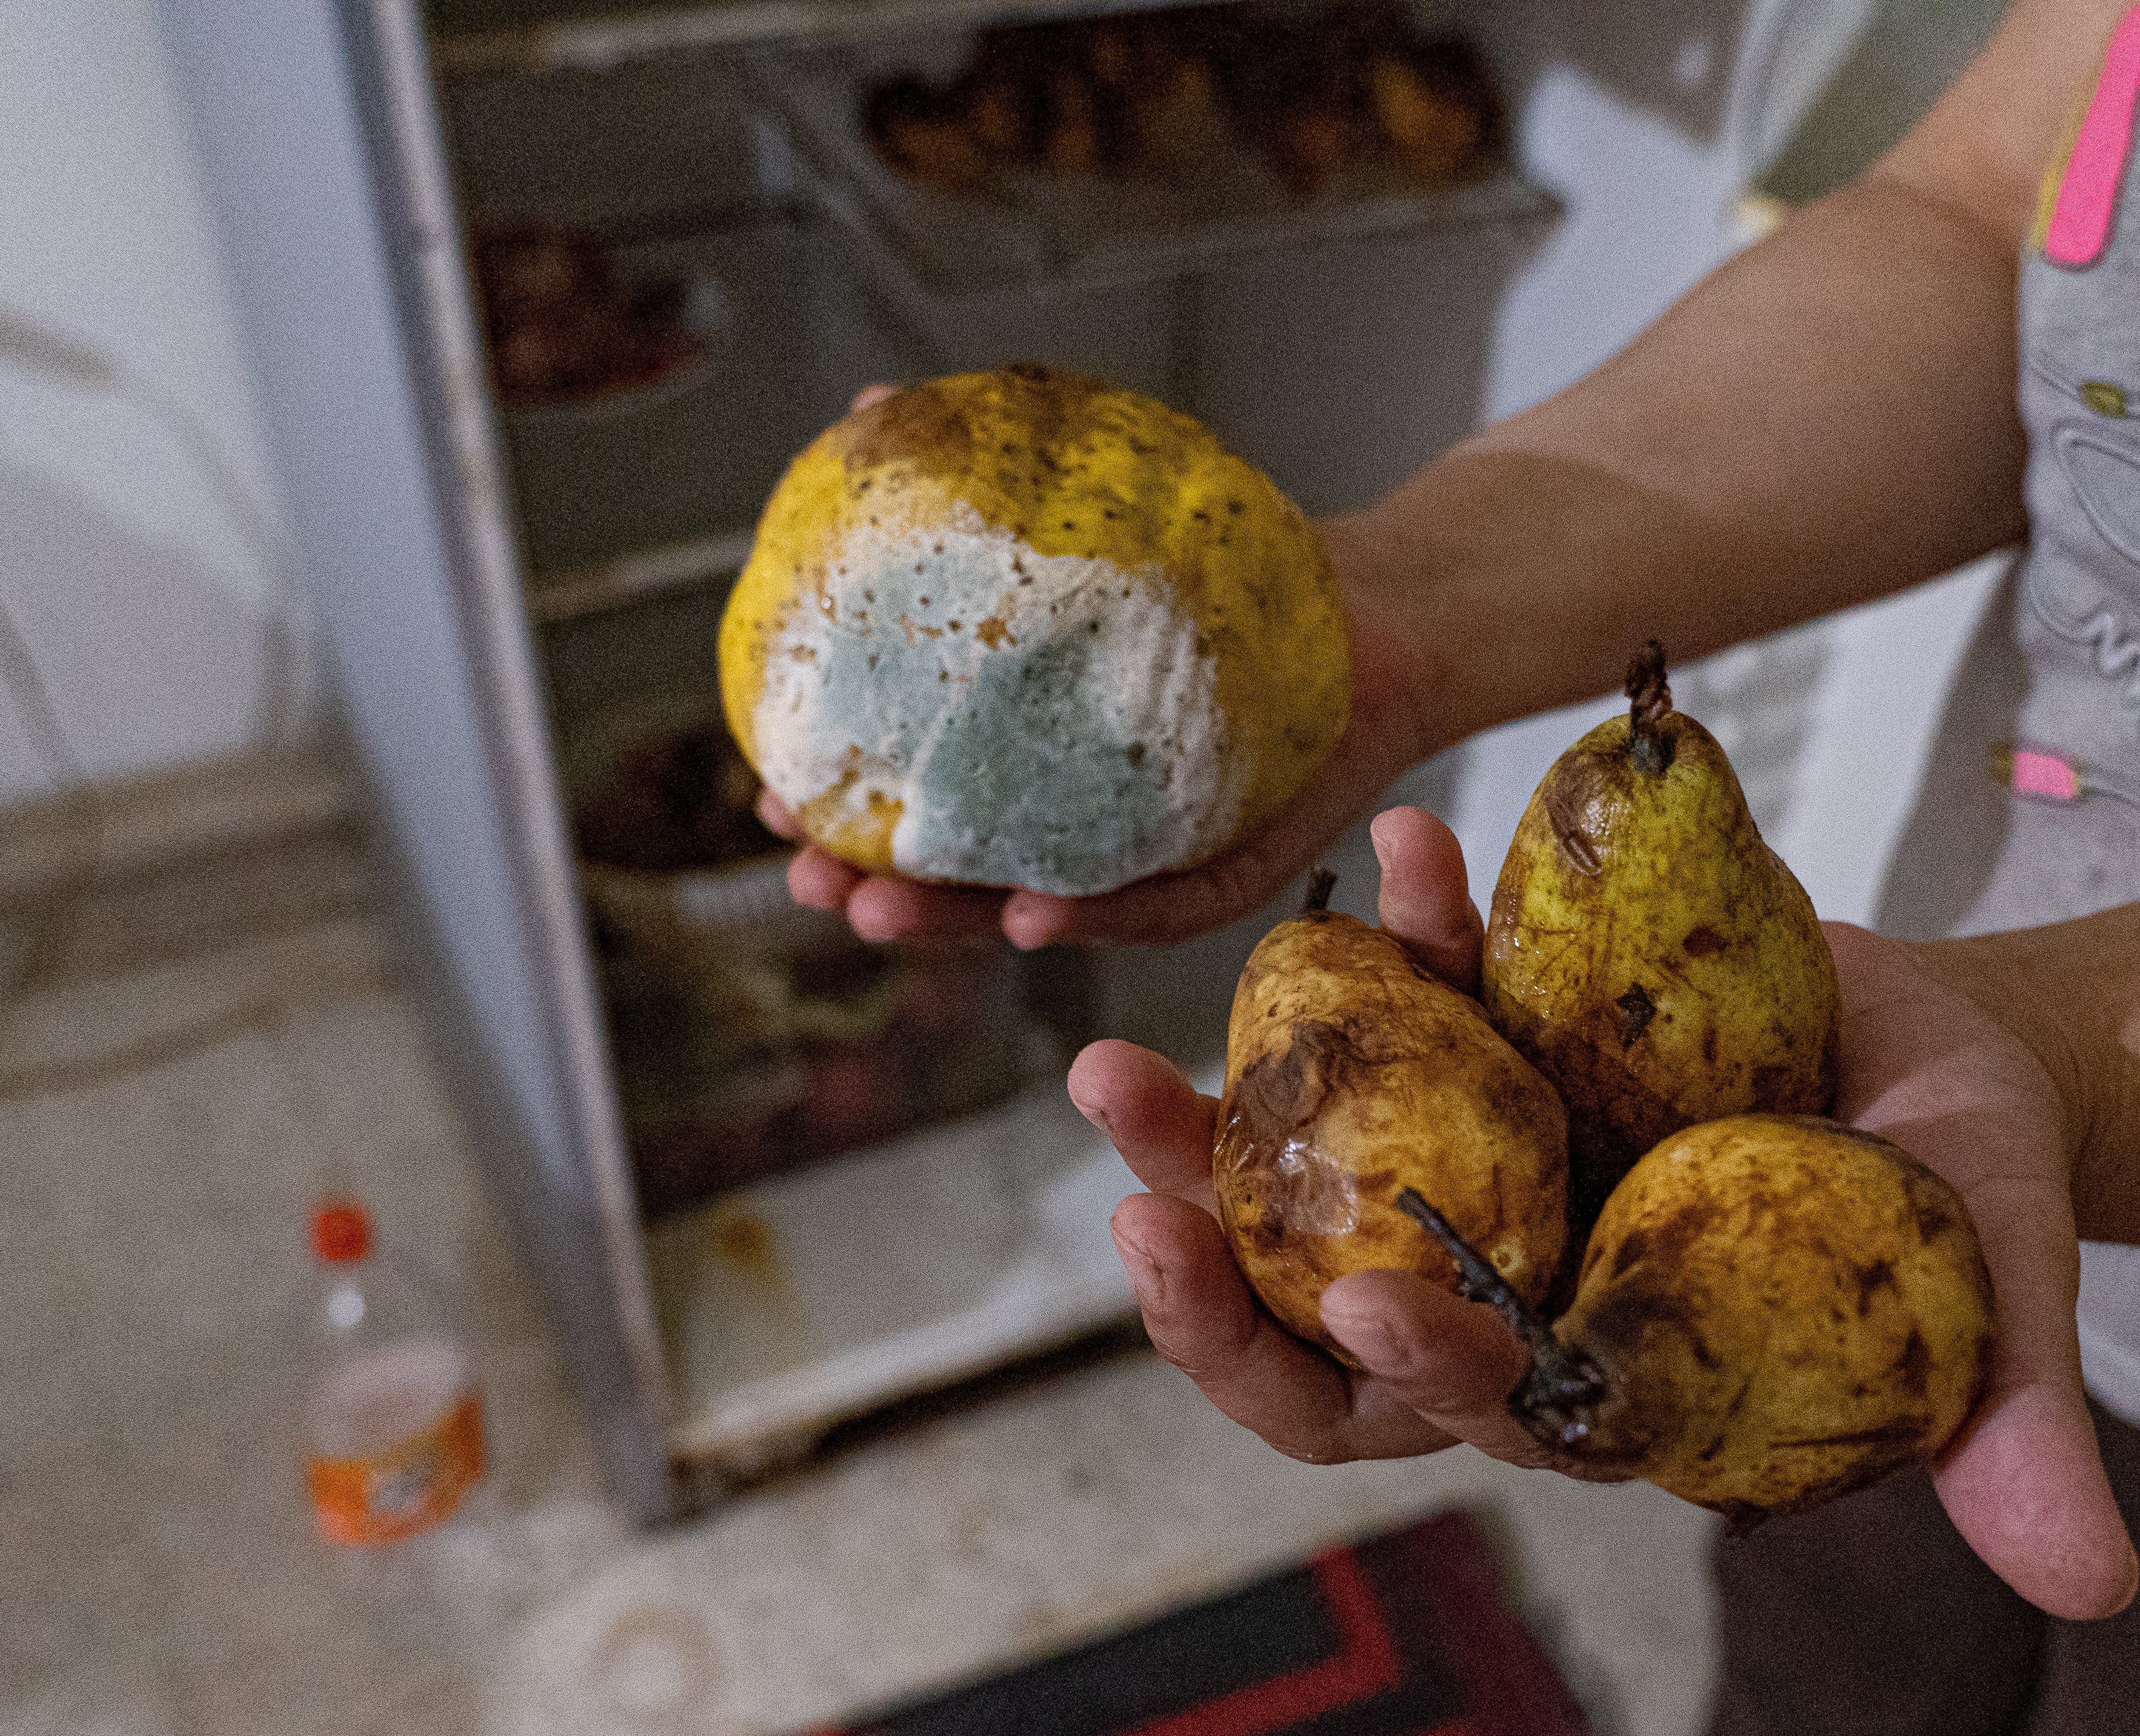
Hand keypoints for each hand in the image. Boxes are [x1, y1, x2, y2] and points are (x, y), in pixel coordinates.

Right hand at [763, 393, 1450, 950]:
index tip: (766, 801)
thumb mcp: (1100, 515)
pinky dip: (1088, 912)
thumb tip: (869, 410)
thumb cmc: (1233, 576)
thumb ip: (991, 488)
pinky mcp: (1232, 874)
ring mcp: (1155, 859)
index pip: (920, 800)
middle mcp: (1087, 827)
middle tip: (810, 878)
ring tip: (885, 914)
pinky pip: (1152, 904)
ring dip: (956, 921)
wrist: (1373, 613)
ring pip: (1036, 907)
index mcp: (1037, 763)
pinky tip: (1030, 915)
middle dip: (875, 890)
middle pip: (961, 878)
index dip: (838, 811)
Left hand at [1071, 807, 2139, 1617]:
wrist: (1951, 1043)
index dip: (1409, 1378)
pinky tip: (1394, 850)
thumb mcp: (2004, 1294)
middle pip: (1327, 1331)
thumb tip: (2094, 1586)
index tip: (1360, 1302)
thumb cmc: (1973, 1189)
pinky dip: (1387, 944)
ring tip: (1111, 1068)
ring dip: (1206, 1132)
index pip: (1477, 1411)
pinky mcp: (1482, 1054)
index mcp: (1607, 1372)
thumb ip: (2016, 1431)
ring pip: (1307, 1181)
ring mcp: (1482, 1169)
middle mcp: (1514, 1284)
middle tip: (1137, 1203)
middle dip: (1219, 1291)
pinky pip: (1398, 1015)